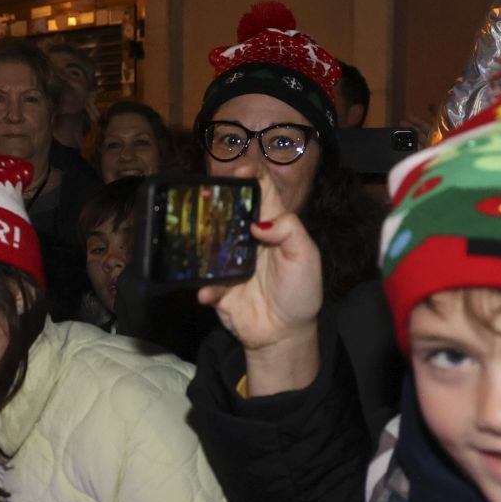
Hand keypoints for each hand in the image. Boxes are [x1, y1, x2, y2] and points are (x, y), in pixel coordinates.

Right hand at [197, 184, 324, 394]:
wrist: (284, 333)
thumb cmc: (300, 291)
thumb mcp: (306, 257)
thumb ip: (289, 232)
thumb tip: (258, 222)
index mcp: (271, 225)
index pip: (260, 191)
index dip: (251, 174)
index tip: (240, 168)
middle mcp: (245, 238)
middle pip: (227, 209)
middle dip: (215, 198)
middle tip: (204, 194)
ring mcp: (228, 261)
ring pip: (207, 241)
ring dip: (199, 239)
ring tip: (194, 237)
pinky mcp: (217, 287)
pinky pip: (204, 282)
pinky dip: (205, 287)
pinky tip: (208, 291)